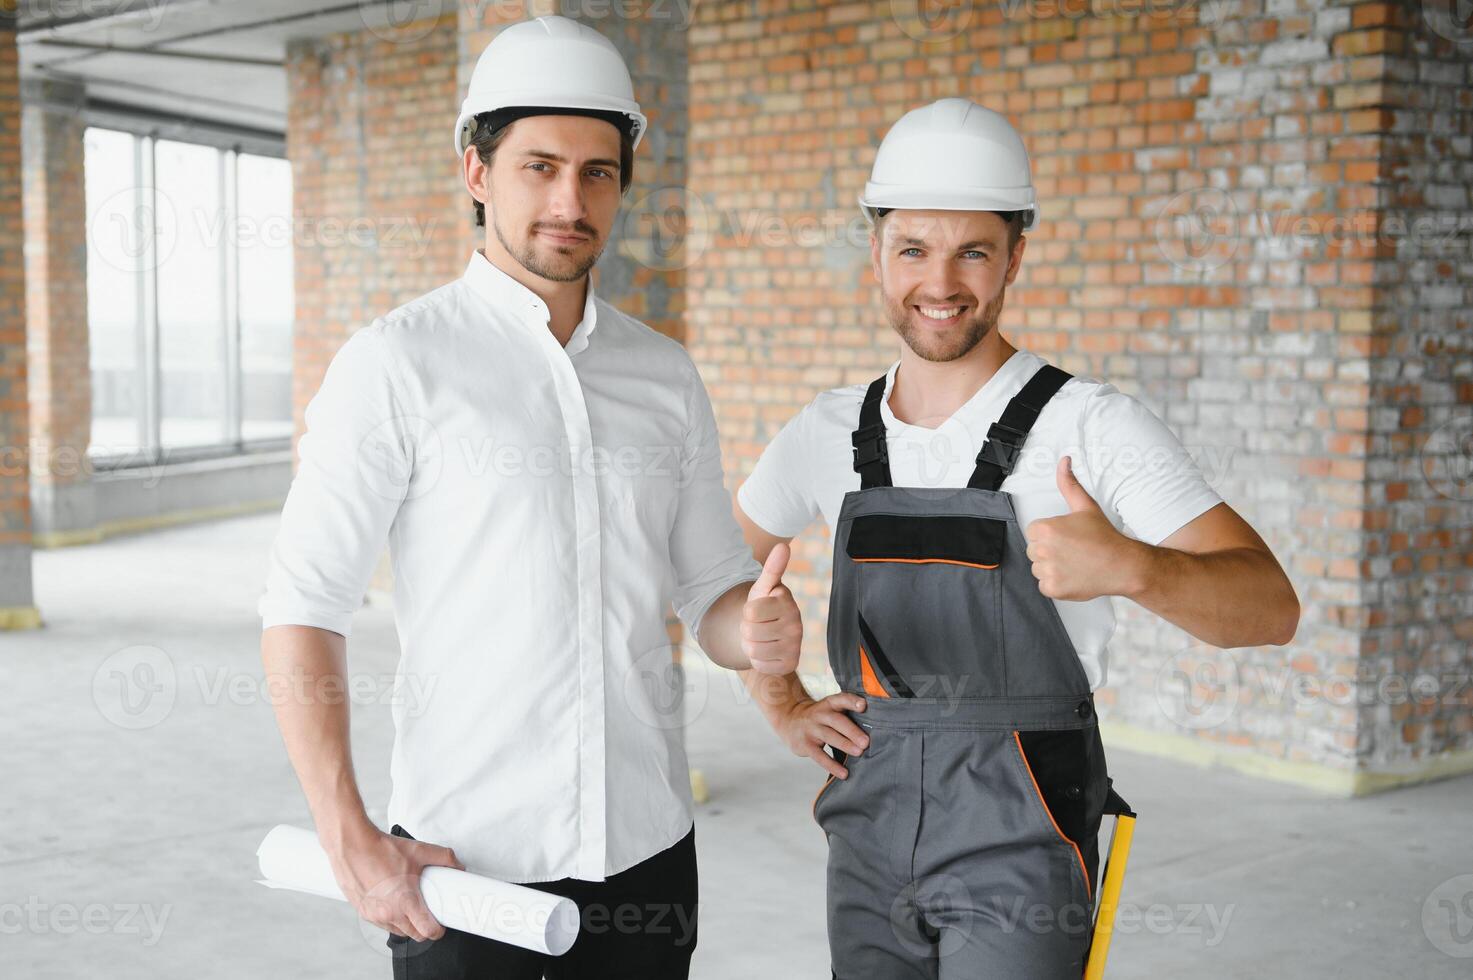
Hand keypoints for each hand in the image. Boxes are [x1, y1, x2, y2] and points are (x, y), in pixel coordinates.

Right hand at [324, 823, 464, 942]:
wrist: (351, 845)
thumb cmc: (382, 849)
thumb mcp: (419, 850)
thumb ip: (444, 858)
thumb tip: (458, 866)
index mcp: (405, 902)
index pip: (427, 931)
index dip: (438, 931)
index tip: (441, 924)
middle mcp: (388, 913)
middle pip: (414, 935)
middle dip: (423, 928)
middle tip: (428, 913)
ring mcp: (373, 915)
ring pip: (397, 930)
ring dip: (406, 923)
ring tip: (409, 904)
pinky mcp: (362, 912)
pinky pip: (381, 923)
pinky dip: (390, 917)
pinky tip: (391, 901)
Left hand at [742, 543, 802, 674]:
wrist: (770, 631)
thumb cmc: (764, 605)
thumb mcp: (763, 587)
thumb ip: (772, 568)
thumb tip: (782, 545)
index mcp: (788, 603)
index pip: (749, 612)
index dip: (747, 612)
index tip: (757, 610)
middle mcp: (796, 626)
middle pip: (749, 632)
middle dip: (747, 629)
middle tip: (758, 625)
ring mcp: (795, 647)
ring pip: (752, 650)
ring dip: (750, 644)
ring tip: (761, 637)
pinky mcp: (790, 665)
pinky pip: (759, 665)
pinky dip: (758, 660)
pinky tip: (767, 650)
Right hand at [777, 693, 868, 776]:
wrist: (789, 719)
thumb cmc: (819, 717)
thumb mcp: (829, 709)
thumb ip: (847, 714)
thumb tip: (875, 729)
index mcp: (829, 704)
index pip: (841, 699)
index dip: (852, 701)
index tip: (863, 705)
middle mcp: (819, 714)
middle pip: (836, 720)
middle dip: (852, 731)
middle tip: (866, 742)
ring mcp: (811, 729)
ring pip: (828, 736)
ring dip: (844, 744)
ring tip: (859, 753)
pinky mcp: (805, 744)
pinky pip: (819, 756)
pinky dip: (832, 765)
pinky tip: (844, 773)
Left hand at [1024, 455, 1143, 600]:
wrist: (1123, 565)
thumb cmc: (1104, 536)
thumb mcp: (1085, 506)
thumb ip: (1069, 484)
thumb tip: (1064, 461)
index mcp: (1045, 529)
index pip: (1034, 532)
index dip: (1051, 534)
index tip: (1068, 537)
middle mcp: (1043, 550)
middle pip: (1034, 550)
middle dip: (1050, 550)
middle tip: (1073, 550)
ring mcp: (1047, 571)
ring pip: (1038, 568)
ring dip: (1052, 567)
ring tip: (1075, 563)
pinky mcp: (1052, 589)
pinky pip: (1044, 585)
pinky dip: (1056, 583)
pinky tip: (1074, 575)